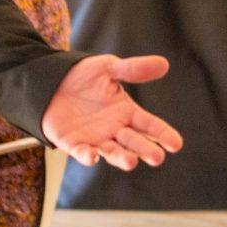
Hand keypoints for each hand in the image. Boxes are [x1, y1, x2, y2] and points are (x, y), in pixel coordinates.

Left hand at [41, 54, 180, 169]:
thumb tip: (164, 64)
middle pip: (134, 142)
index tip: (176, 144)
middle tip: (157, 157)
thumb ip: (133, 69)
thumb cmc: (82, 76)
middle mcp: (114, 129)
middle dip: (145, 150)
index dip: (162, 134)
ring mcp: (95, 138)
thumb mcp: (108, 68)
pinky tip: (92, 157)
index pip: (149, 125)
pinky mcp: (74, 143)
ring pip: (112, 152)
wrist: (49, 81)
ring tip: (131, 162)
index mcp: (126, 112)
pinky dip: (87, 156)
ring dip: (121, 158)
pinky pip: (82, 152)